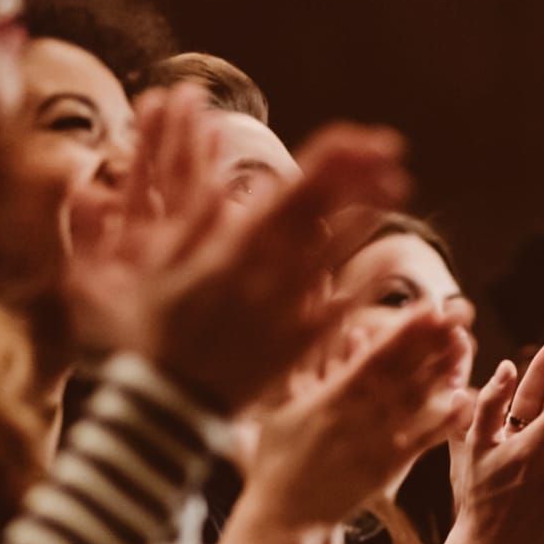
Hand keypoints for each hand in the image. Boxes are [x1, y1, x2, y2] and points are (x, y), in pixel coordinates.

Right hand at [69, 86, 410, 412]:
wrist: (168, 404)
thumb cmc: (151, 332)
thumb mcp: (150, 264)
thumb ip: (185, 216)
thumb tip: (214, 175)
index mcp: (235, 247)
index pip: (295, 191)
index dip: (336, 161)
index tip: (366, 139)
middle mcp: (269, 274)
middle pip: (325, 215)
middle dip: (361, 177)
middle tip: (392, 150)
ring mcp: (289, 311)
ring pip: (339, 256)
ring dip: (367, 218)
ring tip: (394, 189)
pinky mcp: (300, 344)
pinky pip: (341, 310)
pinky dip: (365, 284)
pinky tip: (387, 262)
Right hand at [229, 299, 474, 541]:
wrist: (284, 516)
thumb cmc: (279, 457)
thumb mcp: (284, 405)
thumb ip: (312, 367)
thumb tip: (341, 329)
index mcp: (330, 398)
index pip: (374, 358)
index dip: (403, 332)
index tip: (428, 308)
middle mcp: (357, 418)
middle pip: (401, 373)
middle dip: (430, 343)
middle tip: (459, 315)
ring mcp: (375, 443)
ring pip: (415, 403)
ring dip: (442, 374)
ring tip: (466, 346)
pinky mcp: (387, 469)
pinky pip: (421, 442)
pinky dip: (443, 422)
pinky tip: (465, 401)